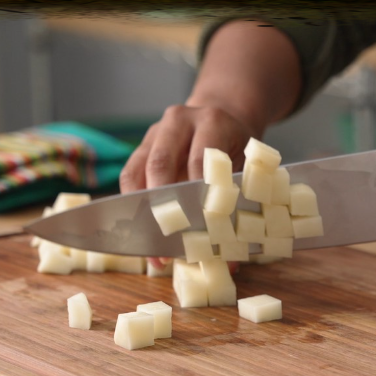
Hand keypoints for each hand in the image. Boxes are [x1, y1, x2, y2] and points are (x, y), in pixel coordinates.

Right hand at [119, 104, 254, 270]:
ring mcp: (156, 132)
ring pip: (136, 171)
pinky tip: (143, 234)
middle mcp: (179, 121)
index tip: (198, 229)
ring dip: (141, 212)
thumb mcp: (246, 166)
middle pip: (160, 162)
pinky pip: (129, 176)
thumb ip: (239, 207)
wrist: (221, 115)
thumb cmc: (235, 146)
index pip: (198, 160)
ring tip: (152, 250)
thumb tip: (230, 260)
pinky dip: (134, 207)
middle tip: (167, 240)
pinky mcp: (141, 146)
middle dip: (162, 206)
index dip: (196, 196)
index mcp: (212, 121)